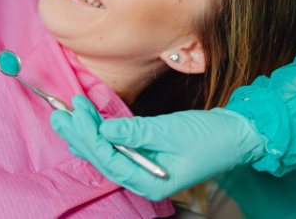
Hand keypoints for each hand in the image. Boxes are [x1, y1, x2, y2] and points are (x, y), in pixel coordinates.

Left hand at [51, 95, 264, 200]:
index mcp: (150, 182)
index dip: (89, 135)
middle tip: (59, 113)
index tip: (76, 111)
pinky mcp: (147, 156)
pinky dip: (101, 134)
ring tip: (65, 116)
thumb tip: (105, 129)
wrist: (236, 135)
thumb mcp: (170, 131)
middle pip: (102, 158)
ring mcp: (145, 169)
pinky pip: (117, 148)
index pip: (109, 160)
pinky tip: (85, 127)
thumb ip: (136, 132)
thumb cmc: (210, 137)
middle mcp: (144, 180)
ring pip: (106, 153)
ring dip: (85, 133)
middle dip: (79, 135)